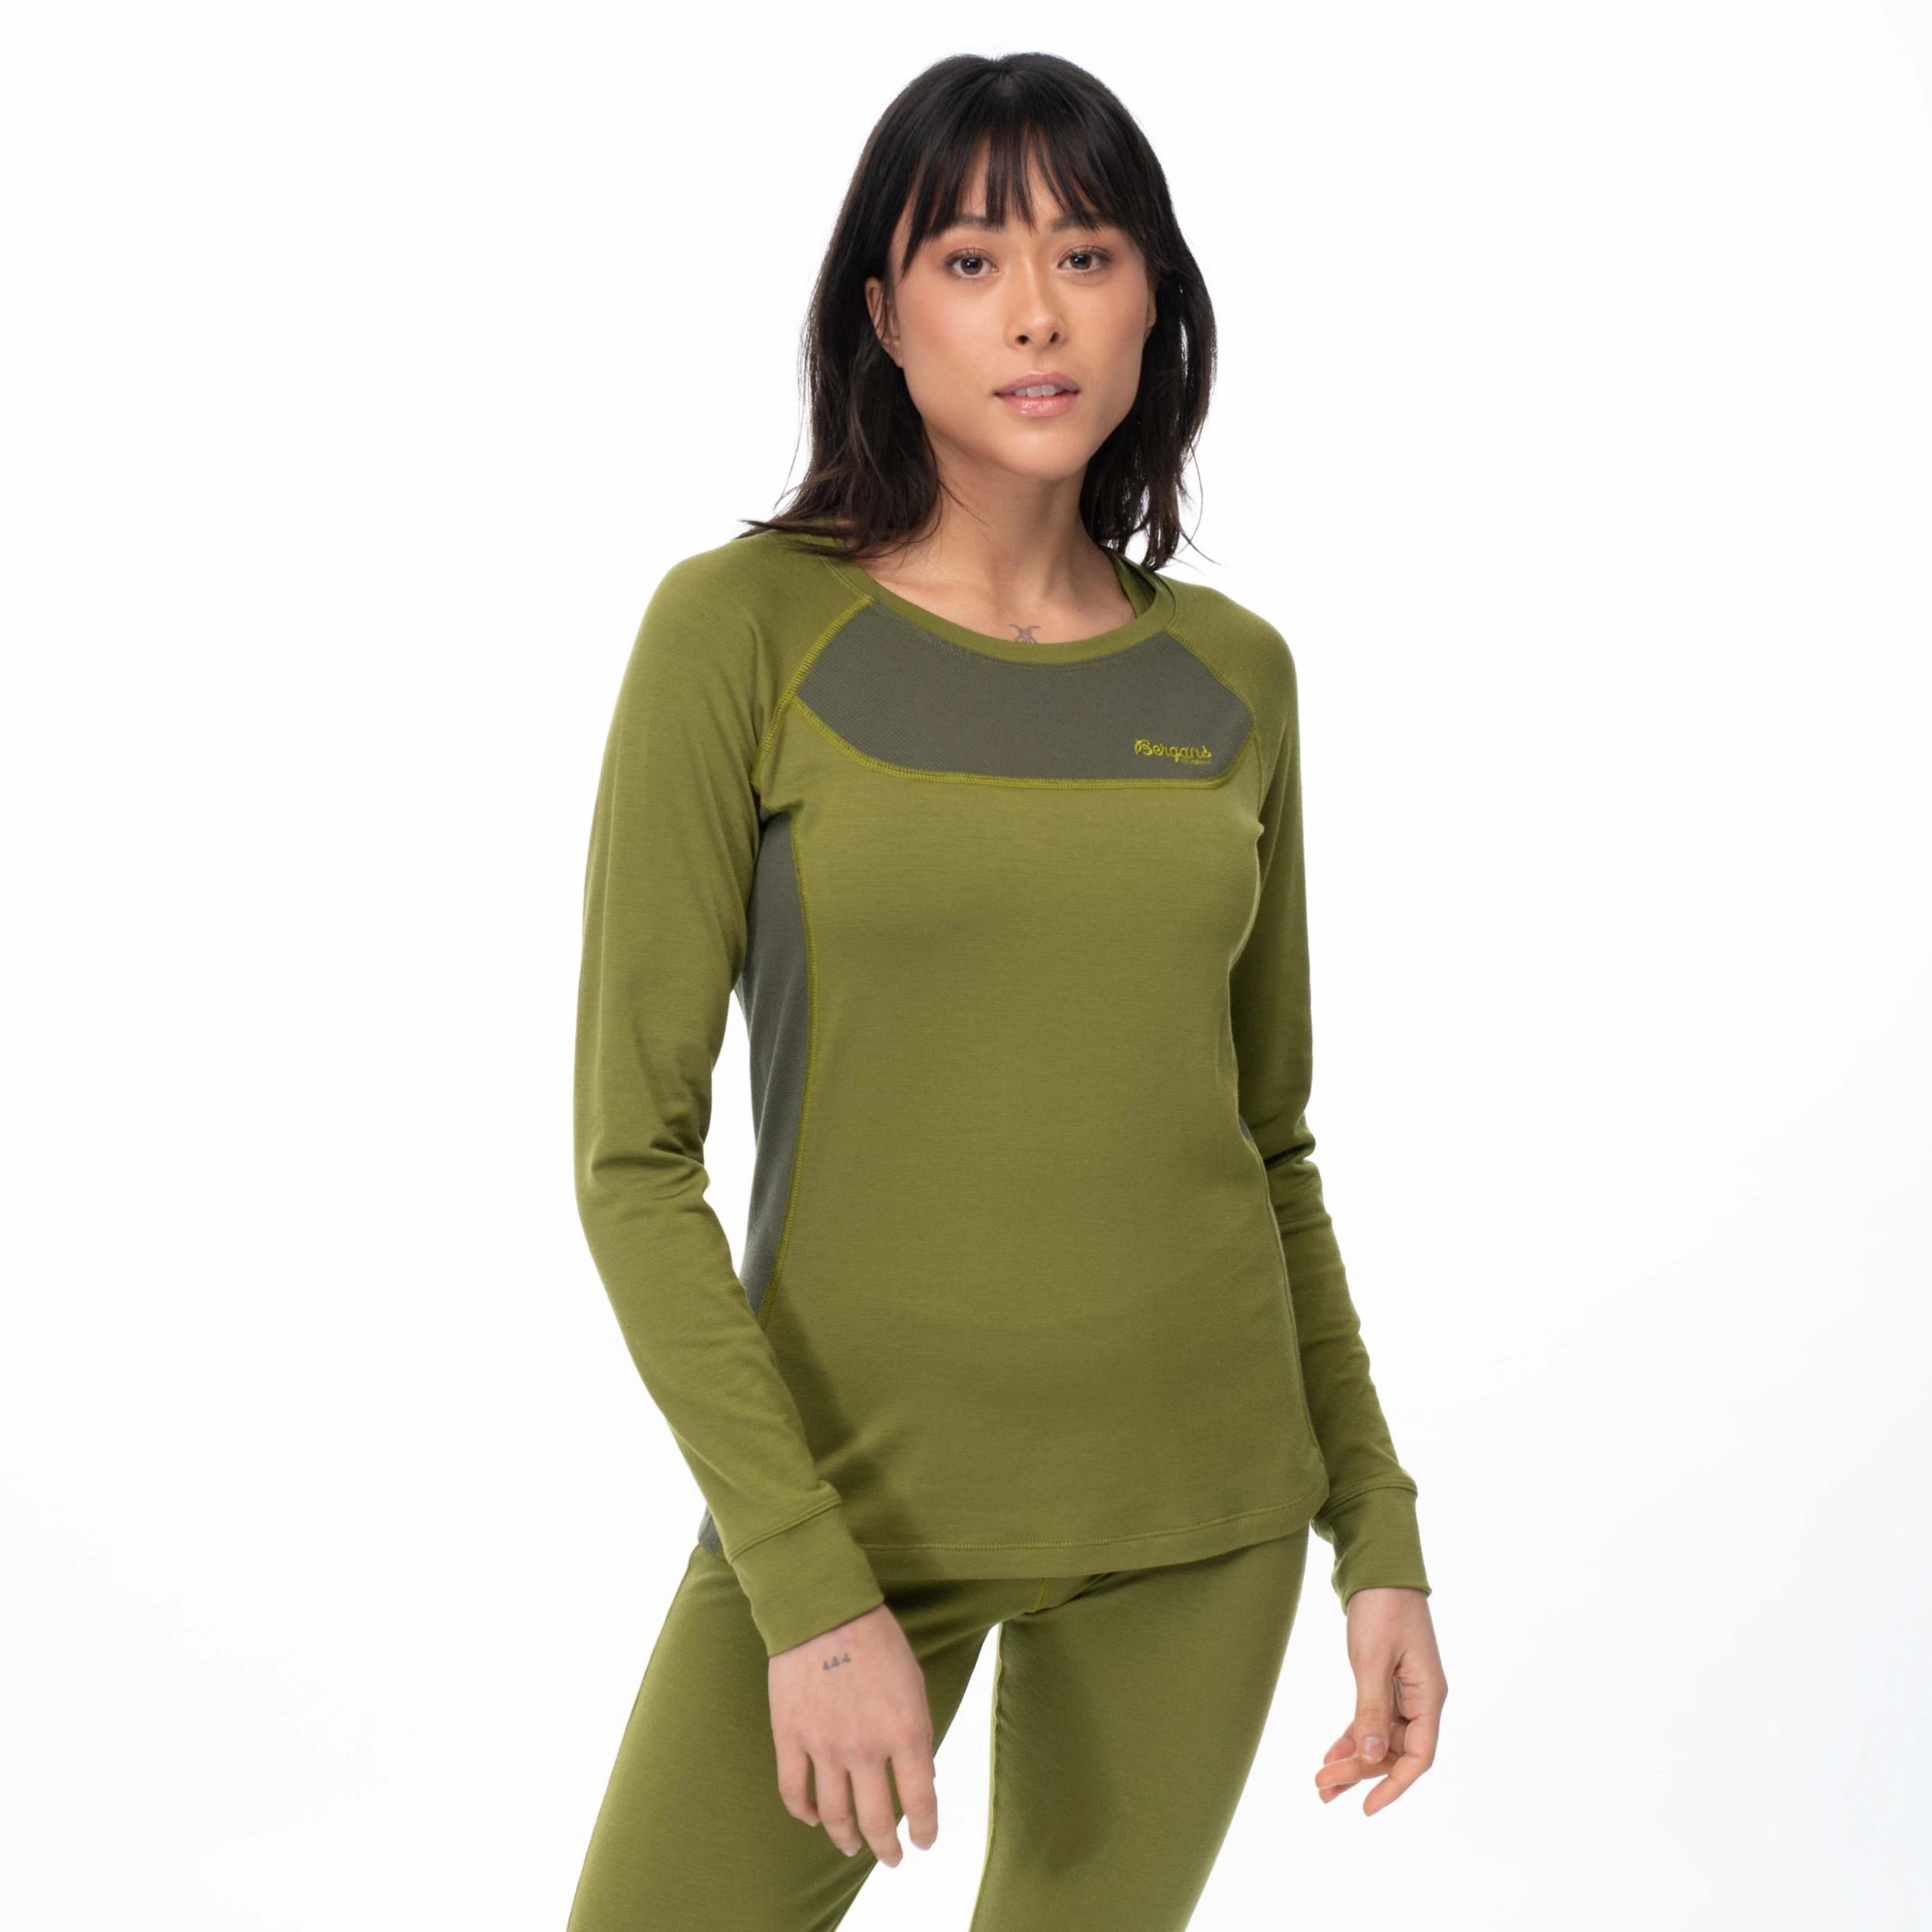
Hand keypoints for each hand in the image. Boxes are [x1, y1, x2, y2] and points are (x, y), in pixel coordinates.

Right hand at [769, 1601, 937, 1865]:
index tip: (922, 1842)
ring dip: (844, 1839)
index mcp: (905, 1730)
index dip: (923, 1830)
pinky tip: (813, 1819)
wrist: (823, 1608)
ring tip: (850, 1847)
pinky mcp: (790, 1737)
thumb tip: (921, 1776)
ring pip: (834, 1815)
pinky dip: (803, 1813)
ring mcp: (824, 1745)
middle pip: (876, 1820)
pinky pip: (793, 1791)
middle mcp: (866, 1747)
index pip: (919, 1802)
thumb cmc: (876, 1639)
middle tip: (890, 1859)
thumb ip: (916, 1732)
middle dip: (885, 1848)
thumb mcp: (913, 1683)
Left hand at [1313, 1585, 1444, 1814]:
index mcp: (1429, 1695)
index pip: (1418, 1755)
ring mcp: (1403, 1691)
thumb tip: (1369, 1757)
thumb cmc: (1382, 1608)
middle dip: (1360, 1772)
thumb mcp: (1373, 1659)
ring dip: (1353, 1761)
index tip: (1367, 1807)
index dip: (1395, 1785)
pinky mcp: (1385, 1682)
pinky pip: (1370, 1720)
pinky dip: (1351, 1737)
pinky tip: (1329, 1755)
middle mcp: (1420, 1699)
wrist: (1378, 1568)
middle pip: (1394, 1751)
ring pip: (1379, 1739)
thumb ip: (1371, 1709)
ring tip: (1321, 1784)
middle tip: (1322, 1788)